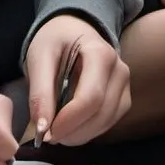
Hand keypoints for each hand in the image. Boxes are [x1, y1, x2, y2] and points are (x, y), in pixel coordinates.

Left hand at [25, 14, 130, 146]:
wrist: (72, 28)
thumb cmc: (55, 40)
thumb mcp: (39, 57)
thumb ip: (40, 92)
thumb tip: (41, 128)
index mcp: (101, 54)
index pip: (91, 98)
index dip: (69, 121)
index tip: (46, 133)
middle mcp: (119, 70)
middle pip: (101, 114)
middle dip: (72, 131)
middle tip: (46, 136)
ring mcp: (124, 85)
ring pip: (107, 122)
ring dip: (80, 135)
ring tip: (55, 132)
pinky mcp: (122, 97)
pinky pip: (109, 122)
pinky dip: (88, 131)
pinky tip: (70, 127)